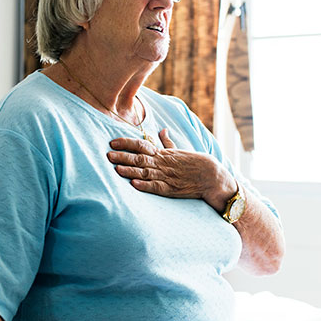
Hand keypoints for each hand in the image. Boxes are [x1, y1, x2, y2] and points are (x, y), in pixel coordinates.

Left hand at [107, 129, 235, 211]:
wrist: (212, 177)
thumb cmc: (196, 163)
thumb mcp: (181, 150)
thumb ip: (168, 142)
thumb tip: (162, 130)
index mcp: (163, 153)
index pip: (142, 144)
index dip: (126, 143)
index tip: (113, 142)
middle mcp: (163, 163)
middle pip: (139, 158)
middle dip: (123, 156)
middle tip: (108, 154)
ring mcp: (166, 177)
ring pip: (145, 172)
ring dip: (130, 170)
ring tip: (116, 168)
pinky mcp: (170, 190)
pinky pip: (155, 187)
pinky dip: (144, 186)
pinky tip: (133, 184)